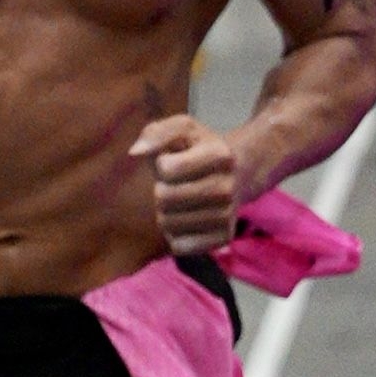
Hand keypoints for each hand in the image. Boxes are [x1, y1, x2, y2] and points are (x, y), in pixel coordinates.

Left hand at [129, 115, 250, 254]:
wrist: (240, 173)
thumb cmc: (200, 150)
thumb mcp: (182, 129)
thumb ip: (156, 133)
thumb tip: (135, 152)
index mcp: (220, 155)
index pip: (167, 168)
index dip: (162, 164)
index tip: (174, 161)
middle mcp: (227, 188)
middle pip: (165, 198)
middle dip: (161, 190)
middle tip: (175, 185)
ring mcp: (227, 216)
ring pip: (168, 224)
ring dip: (166, 213)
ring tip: (181, 201)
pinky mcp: (223, 239)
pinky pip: (179, 246)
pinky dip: (175, 235)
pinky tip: (186, 221)